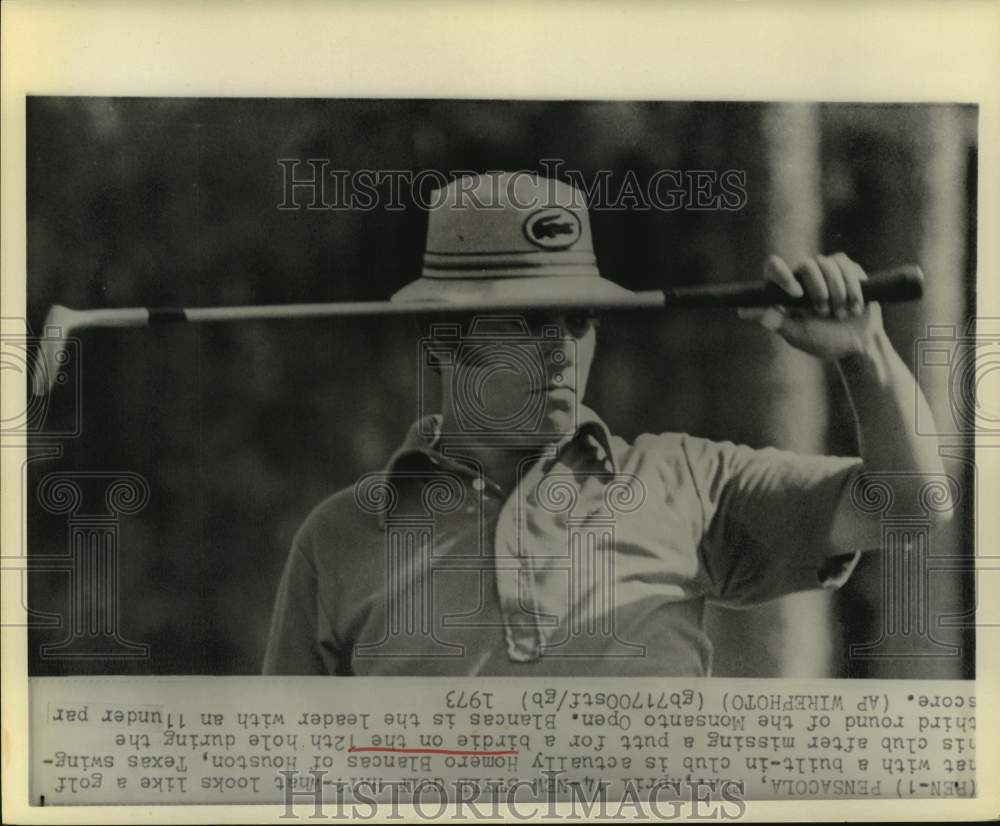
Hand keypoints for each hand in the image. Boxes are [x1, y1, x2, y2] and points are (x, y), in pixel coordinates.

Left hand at [738, 252, 884, 360]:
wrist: (857, 345)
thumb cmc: (822, 341)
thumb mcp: (796, 333)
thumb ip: (774, 320)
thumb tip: (743, 311)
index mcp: (785, 290)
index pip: (774, 267)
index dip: (783, 276)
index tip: (796, 293)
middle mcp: (802, 277)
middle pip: (806, 265)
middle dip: (819, 289)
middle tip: (824, 312)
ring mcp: (824, 270)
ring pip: (828, 265)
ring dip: (837, 292)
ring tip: (841, 315)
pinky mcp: (845, 269)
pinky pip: (846, 266)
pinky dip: (852, 287)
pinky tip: (855, 306)